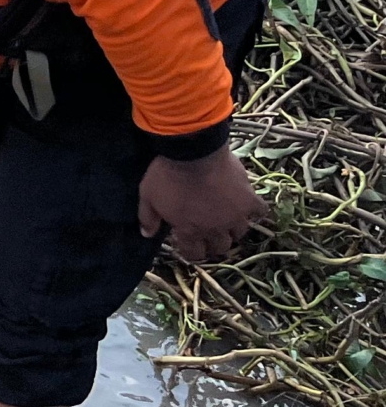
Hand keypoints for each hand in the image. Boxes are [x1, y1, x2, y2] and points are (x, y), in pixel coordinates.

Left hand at [138, 146, 266, 262]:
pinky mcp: (249, 200)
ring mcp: (236, 215)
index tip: (189, 244)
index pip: (195, 254)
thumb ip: (147, 218)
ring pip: (240, 232)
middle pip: (221, 247)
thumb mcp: (148, 196)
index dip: (192, 251)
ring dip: (233, 228)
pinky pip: (260, 211)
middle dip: (214, 244)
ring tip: (227, 219)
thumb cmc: (167, 176)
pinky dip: (255, 210)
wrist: (193, 153)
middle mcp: (216, 229)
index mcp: (190, 231)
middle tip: (209, 233)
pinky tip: (248, 205)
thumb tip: (146, 234)